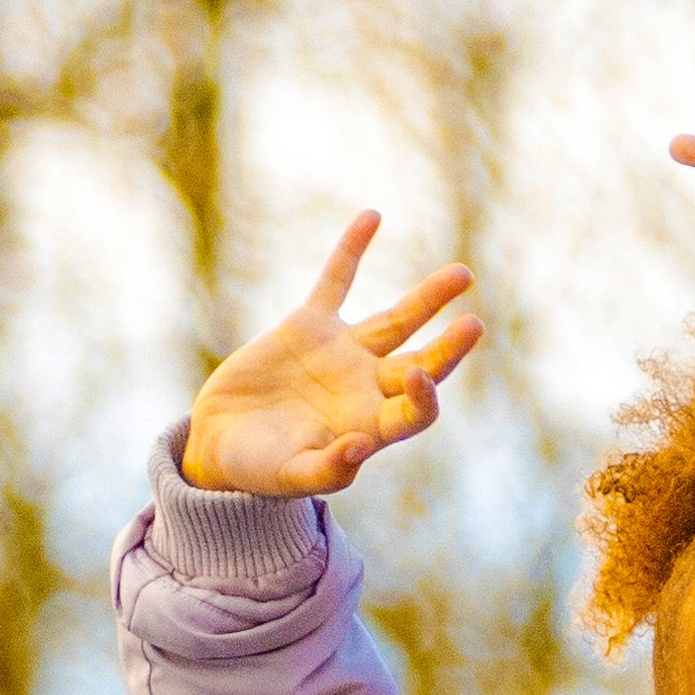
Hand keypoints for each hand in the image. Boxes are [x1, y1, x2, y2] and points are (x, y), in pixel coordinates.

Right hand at [173, 213, 480, 500]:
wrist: (221, 442)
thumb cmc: (260, 470)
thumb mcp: (290, 477)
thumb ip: (328, 471)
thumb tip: (362, 447)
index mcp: (370, 426)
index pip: (416, 411)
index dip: (424, 396)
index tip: (419, 379)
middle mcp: (366, 387)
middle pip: (420, 363)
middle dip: (447, 348)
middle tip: (473, 325)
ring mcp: (342, 353)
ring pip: (396, 320)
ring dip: (428, 299)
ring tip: (463, 275)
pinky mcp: (310, 325)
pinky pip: (336, 280)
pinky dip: (352, 251)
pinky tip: (373, 216)